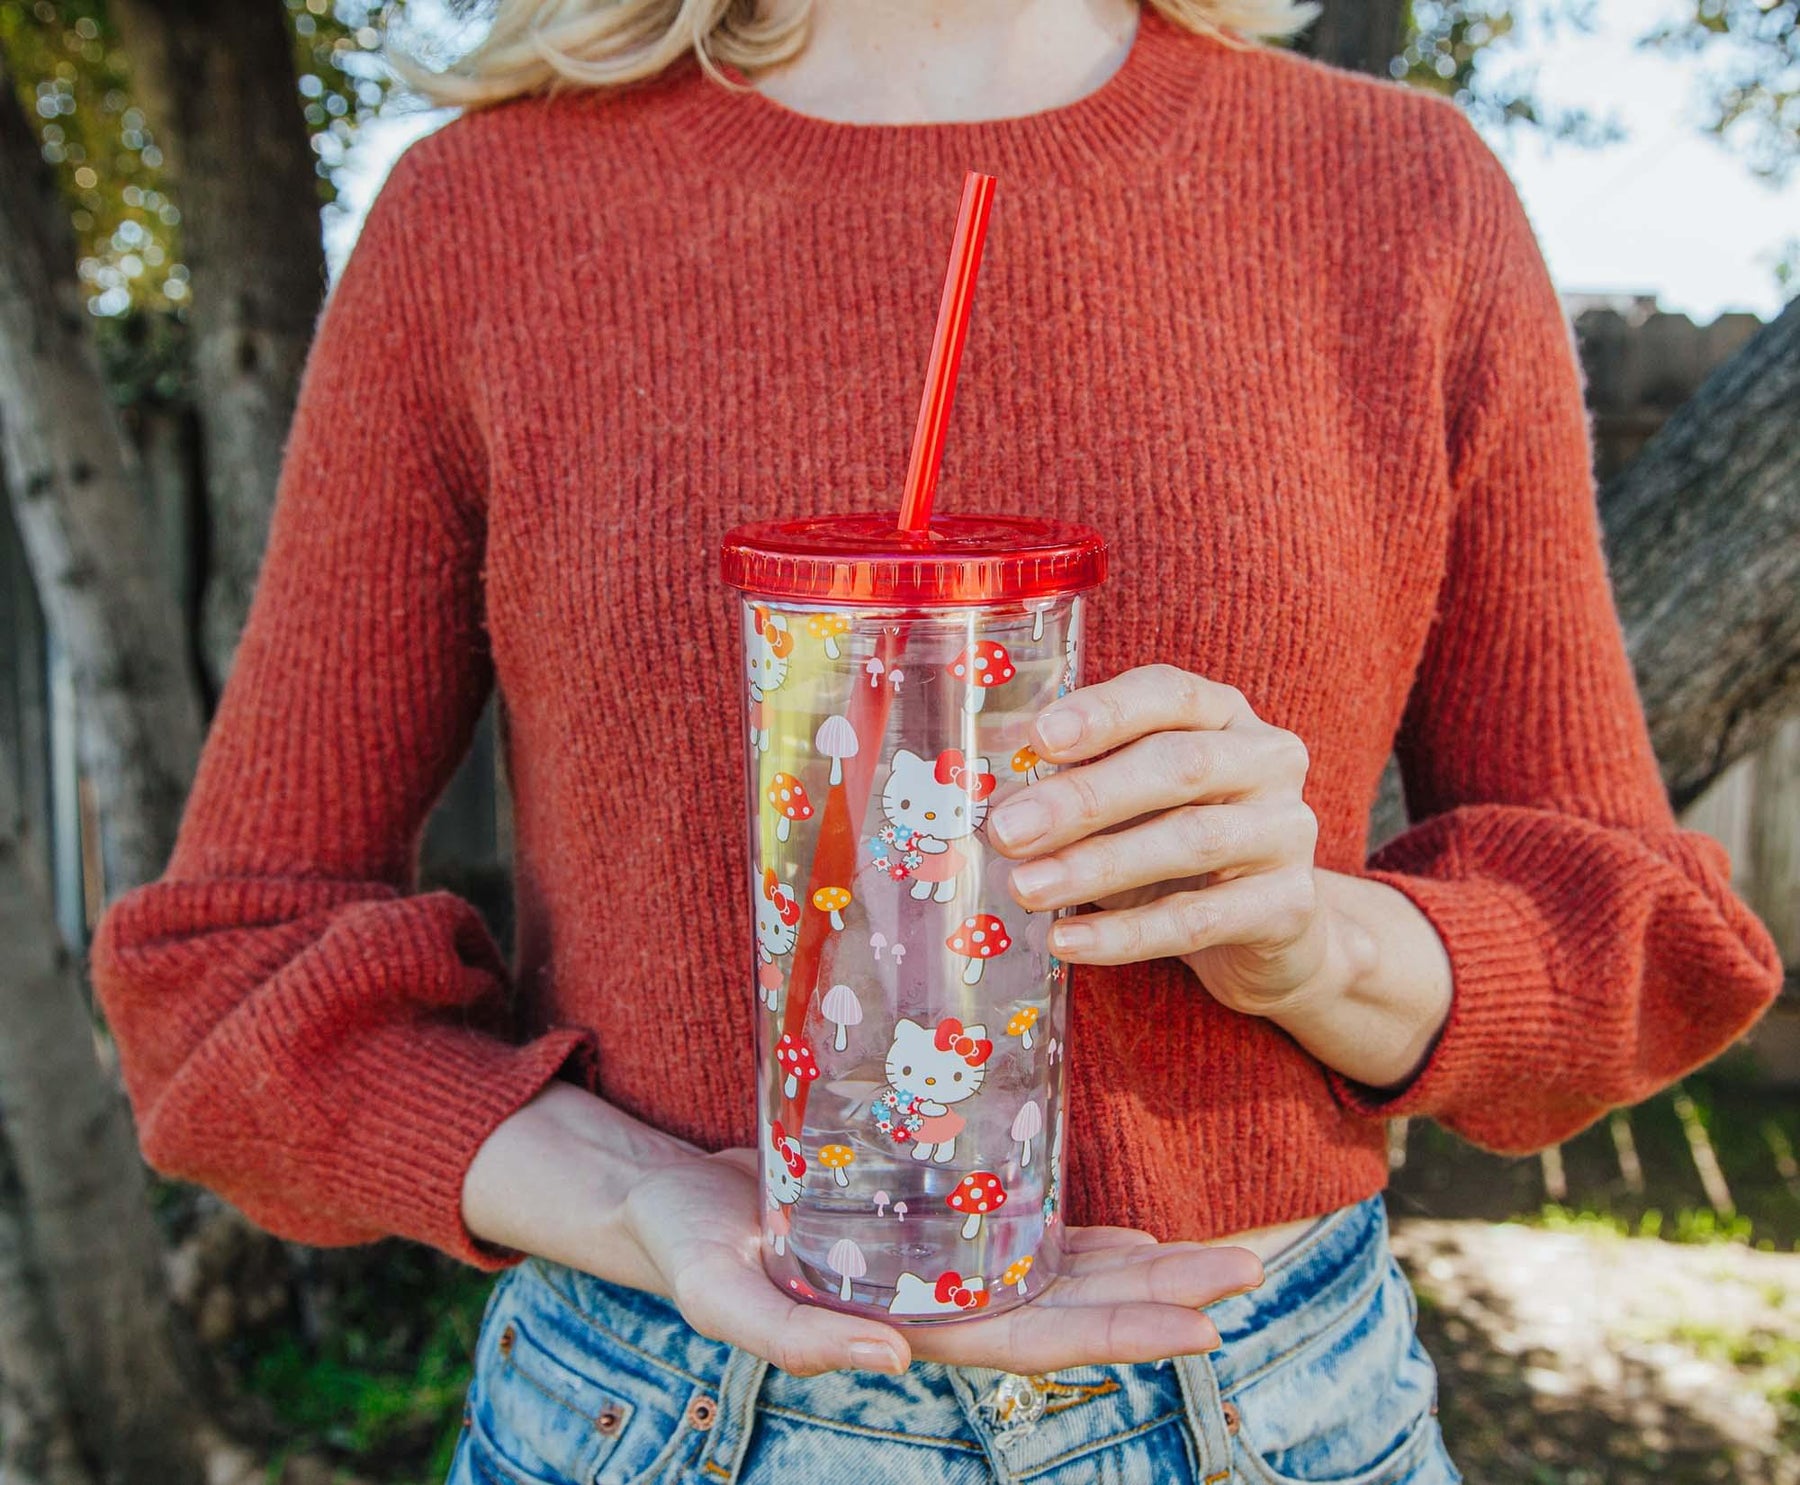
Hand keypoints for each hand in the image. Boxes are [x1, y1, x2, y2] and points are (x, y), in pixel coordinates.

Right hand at [625, 1148, 1262, 1375]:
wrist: (670, 1207)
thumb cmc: (690, 1253)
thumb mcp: (723, 1297)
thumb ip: (799, 1338)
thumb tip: (893, 1362)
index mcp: (906, 1328)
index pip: (1034, 1339)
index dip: (1118, 1332)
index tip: (1202, 1326)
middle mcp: (939, 1303)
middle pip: (1071, 1305)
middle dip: (1159, 1296)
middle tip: (1248, 1274)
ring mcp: (940, 1264)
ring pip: (1060, 1271)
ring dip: (1141, 1269)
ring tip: (1223, 1255)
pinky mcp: (930, 1220)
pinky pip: (1021, 1230)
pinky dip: (1083, 1236)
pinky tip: (1137, 1235)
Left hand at [985, 666, 1452, 1087]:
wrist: (1271, 927)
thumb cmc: (1177, 844)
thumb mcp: (1130, 801)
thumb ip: (1077, 779)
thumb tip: (984, 780)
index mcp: (1223, 714)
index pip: (1167, 694)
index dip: (1103, 712)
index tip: (1037, 738)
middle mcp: (1267, 760)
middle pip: (1177, 767)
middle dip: (1083, 799)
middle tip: (1007, 830)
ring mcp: (1287, 832)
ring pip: (1189, 842)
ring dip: (1096, 867)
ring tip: (1025, 888)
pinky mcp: (1289, 906)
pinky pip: (1199, 920)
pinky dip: (1126, 933)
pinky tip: (1068, 941)